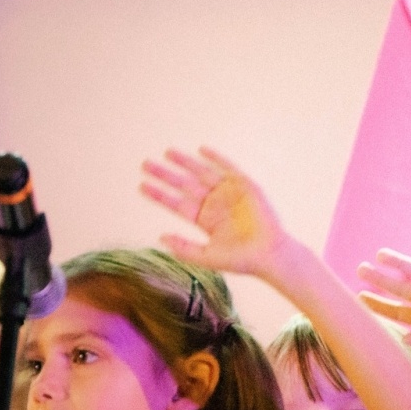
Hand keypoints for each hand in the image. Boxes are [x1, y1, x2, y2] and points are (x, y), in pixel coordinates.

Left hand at [140, 146, 289, 278]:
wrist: (268, 255)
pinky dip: (216, 158)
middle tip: (145, 164)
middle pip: (184, 186)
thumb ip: (183, 248)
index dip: (159, 195)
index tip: (141, 186)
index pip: (176, 204)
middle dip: (166, 175)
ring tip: (167, 153)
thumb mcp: (206, 257)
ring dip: (185, 163)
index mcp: (203, 219)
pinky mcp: (245, 186)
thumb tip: (160, 237)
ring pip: (202, 173)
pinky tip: (201, 150)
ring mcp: (228, 193)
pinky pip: (228, 168)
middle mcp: (213, 204)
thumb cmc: (239, 260)